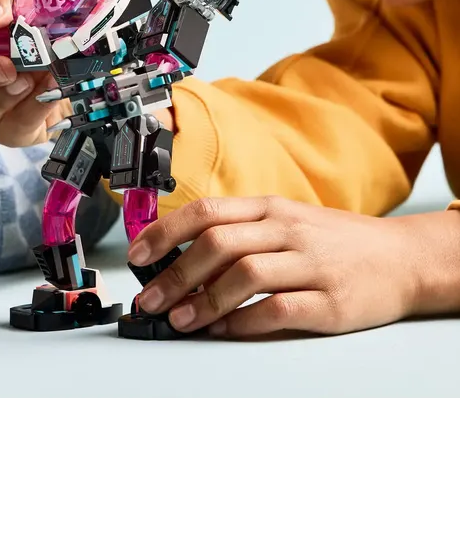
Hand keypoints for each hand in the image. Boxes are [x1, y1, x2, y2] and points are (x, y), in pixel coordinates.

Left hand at [126, 195, 454, 337]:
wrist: (403, 258)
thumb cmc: (334, 242)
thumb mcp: (286, 221)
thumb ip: (240, 232)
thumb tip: (180, 257)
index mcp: (270, 208)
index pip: (207, 211)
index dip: (165, 233)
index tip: (136, 256)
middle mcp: (287, 230)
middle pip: (218, 243)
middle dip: (175, 274)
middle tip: (149, 299)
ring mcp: (310, 264)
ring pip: (245, 275)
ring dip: (203, 300)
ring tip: (179, 319)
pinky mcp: (331, 302)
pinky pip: (279, 310)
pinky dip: (245, 321)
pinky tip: (224, 330)